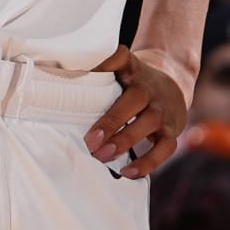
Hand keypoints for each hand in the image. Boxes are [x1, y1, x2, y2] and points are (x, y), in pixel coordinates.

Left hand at [86, 44, 190, 179]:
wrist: (172, 88)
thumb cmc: (133, 85)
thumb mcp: (119, 71)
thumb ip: (95, 76)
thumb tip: (56, 83)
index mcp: (132, 70)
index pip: (121, 57)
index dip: (108, 60)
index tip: (89, 67)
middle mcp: (149, 88)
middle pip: (135, 99)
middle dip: (112, 121)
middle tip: (90, 141)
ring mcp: (163, 109)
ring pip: (150, 123)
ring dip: (125, 140)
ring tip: (102, 156)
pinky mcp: (173, 130)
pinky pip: (165, 148)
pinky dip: (148, 162)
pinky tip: (128, 172)